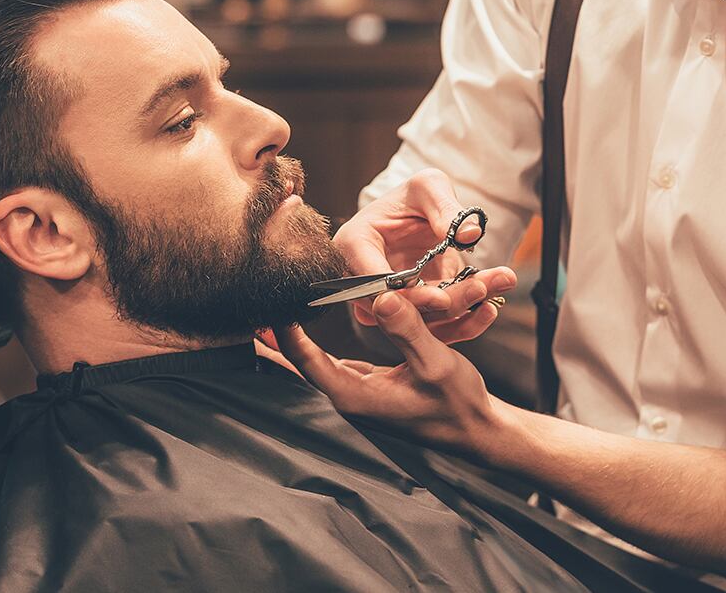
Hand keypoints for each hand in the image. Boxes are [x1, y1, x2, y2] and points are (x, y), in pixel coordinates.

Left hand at [279, 292, 513, 454]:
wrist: (476, 429)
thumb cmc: (457, 402)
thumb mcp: (436, 362)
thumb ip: (408, 330)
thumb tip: (382, 296)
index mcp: (356, 396)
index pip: (306, 361)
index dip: (284, 333)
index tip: (270, 303)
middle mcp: (350, 398)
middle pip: (300, 365)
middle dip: (275, 339)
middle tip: (249, 310)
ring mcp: (359, 395)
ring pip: (313, 365)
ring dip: (291, 342)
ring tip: (267, 313)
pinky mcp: (370, 388)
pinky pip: (332, 365)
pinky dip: (314, 347)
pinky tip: (304, 330)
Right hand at [333, 169, 515, 334]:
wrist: (418, 217)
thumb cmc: (414, 197)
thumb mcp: (428, 187)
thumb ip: (445, 208)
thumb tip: (468, 234)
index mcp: (354, 245)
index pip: (374, 280)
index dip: (407, 293)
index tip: (442, 297)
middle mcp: (363, 282)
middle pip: (402, 308)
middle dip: (446, 301)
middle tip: (482, 287)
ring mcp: (387, 303)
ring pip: (424, 320)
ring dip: (465, 307)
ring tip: (500, 283)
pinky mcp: (413, 315)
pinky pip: (437, 325)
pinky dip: (468, 317)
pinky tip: (495, 301)